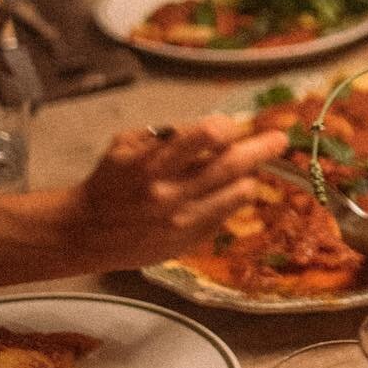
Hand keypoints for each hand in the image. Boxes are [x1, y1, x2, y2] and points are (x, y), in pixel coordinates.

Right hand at [71, 118, 287, 270]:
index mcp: (153, 165)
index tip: (229, 126)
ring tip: (243, 170)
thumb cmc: (110, 180)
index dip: (225, 127)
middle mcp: (171, 195)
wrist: (87, 232)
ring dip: (247, 177)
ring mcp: (184, 221)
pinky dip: (228, 200)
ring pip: (240, 193)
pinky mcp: (191, 241)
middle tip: (280, 138)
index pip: (207, 136)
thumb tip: (217, 128)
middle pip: (233, 165)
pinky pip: (227, 215)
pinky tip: (216, 195)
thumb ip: (169, 134)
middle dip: (262, 148)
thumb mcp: (126, 144)